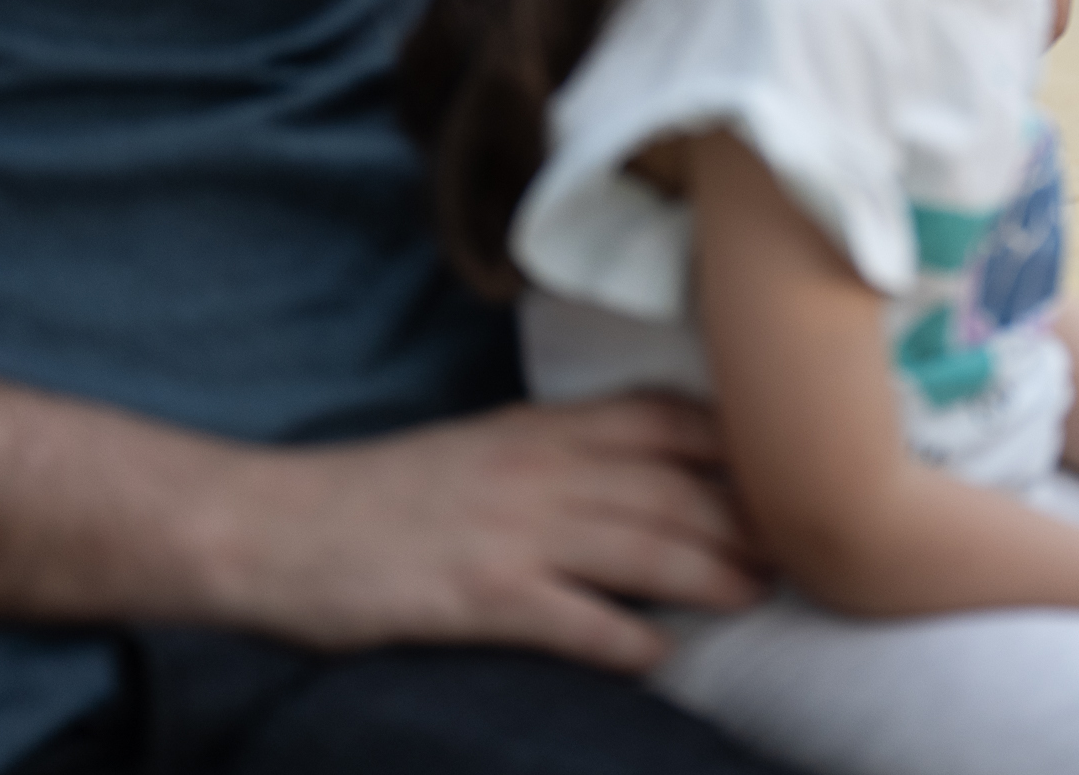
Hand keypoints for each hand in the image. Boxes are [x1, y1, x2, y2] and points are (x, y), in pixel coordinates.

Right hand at [195, 395, 762, 672]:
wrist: (274, 527)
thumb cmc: (384, 497)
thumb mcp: (484, 451)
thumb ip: (564, 457)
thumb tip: (649, 482)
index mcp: (540, 429)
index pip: (666, 420)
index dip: (738, 443)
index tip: (795, 467)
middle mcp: (538, 470)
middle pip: (674, 488)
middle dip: (746, 517)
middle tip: (804, 547)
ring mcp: (511, 531)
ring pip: (642, 545)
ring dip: (711, 572)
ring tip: (758, 593)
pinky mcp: (478, 595)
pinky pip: (571, 617)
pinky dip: (623, 639)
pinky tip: (659, 656)